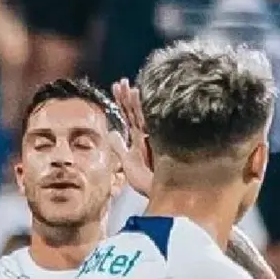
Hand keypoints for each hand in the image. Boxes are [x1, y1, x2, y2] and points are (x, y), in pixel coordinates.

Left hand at [109, 78, 150, 195]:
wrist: (169, 197)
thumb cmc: (151, 183)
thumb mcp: (129, 164)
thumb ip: (120, 147)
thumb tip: (111, 131)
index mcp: (140, 139)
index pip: (130, 117)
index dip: (123, 103)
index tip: (116, 87)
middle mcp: (148, 135)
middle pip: (135, 111)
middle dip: (127, 96)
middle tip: (120, 81)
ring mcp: (155, 136)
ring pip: (142, 113)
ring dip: (133, 99)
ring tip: (124, 85)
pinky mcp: (160, 140)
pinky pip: (149, 121)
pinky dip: (142, 108)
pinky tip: (137, 94)